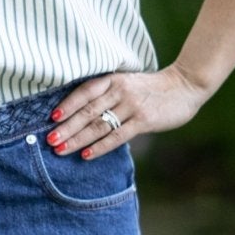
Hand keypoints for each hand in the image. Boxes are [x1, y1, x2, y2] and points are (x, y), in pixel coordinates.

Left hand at [45, 65, 206, 158]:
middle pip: (87, 111)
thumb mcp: (127, 83)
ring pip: (99, 125)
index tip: (51, 118)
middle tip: (50, 139)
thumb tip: (80, 116)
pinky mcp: (144, 120)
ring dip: (77, 139)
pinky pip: (117, 136)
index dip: (67, 105)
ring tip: (60, 149)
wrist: (185, 85)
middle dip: (66, 127)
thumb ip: (107, 95)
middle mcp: (120, 91)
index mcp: (113, 80)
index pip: (84, 92)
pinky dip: (100, 146)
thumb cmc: (151, 88)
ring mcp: (132, 105)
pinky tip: (86, 154)